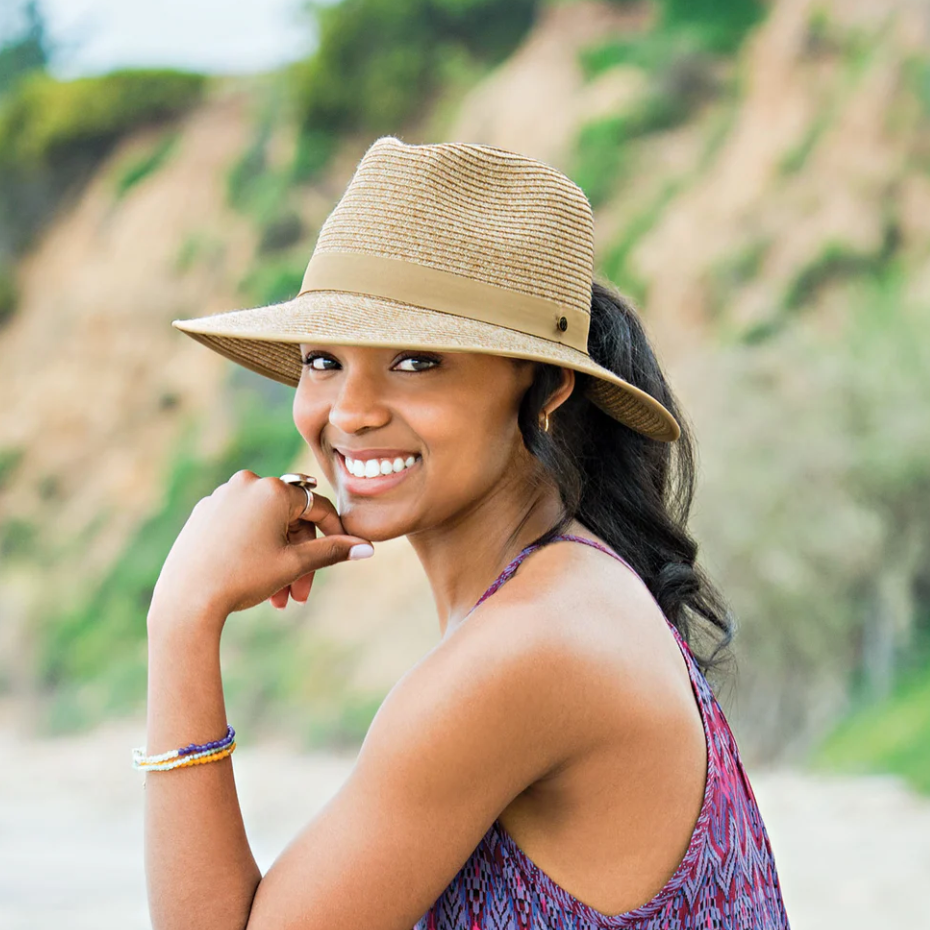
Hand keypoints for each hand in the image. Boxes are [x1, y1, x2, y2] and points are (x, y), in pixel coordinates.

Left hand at [148, 470, 372, 627]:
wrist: (186, 599)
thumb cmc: (242, 578)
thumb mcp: (293, 564)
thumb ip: (332, 551)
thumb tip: (367, 548)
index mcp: (273, 490)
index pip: (317, 507)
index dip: (335, 532)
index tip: (344, 553)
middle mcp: (247, 484)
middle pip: (290, 519)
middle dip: (300, 558)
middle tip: (300, 595)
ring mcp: (221, 496)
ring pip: (265, 526)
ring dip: (278, 559)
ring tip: (277, 597)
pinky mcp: (203, 513)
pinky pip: (240, 526)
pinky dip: (254, 549)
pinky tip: (253, 580)